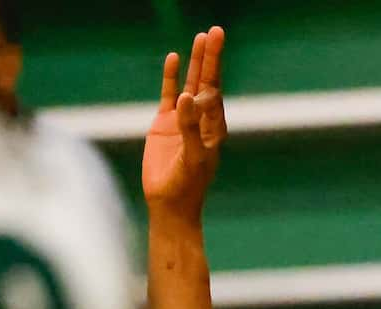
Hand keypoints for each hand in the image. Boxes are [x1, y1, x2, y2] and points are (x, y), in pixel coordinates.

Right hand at [142, 27, 227, 213]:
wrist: (169, 205)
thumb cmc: (188, 187)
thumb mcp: (193, 158)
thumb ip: (190, 128)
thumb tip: (187, 97)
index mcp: (214, 128)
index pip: (215, 94)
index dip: (214, 72)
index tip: (213, 51)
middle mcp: (201, 120)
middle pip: (207, 81)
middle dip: (211, 57)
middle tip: (215, 31)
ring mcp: (182, 120)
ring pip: (189, 83)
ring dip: (195, 62)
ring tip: (200, 37)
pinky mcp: (164, 124)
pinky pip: (168, 94)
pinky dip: (171, 77)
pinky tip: (173, 57)